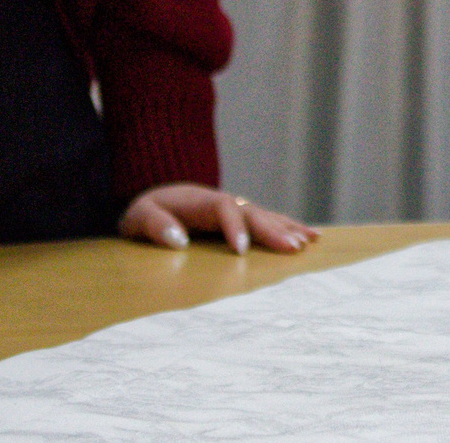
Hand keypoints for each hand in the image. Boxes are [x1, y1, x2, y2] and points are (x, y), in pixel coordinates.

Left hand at [120, 184, 312, 254]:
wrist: (152, 202)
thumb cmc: (145, 213)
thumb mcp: (138, 217)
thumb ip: (155, 225)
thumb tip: (179, 240)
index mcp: (198, 201)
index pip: (222, 208)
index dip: (234, 227)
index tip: (241, 250)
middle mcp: (221, 201)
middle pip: (251, 211)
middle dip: (272, 229)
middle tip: (292, 248)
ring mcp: (233, 208)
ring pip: (264, 215)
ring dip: (287, 228)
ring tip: (308, 242)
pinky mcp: (240, 218)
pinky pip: (267, 220)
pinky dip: (289, 227)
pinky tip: (311, 236)